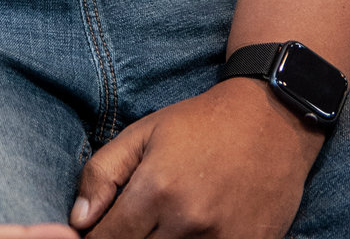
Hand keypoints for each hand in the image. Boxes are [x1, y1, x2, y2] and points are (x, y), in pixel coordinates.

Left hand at [70, 80, 323, 236]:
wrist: (270, 122)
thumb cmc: (200, 124)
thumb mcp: (142, 133)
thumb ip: (103, 173)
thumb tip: (79, 219)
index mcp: (157, 190)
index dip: (94, 238)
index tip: (93, 231)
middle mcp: (188, 223)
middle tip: (125, 227)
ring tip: (155, 226)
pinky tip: (183, 233)